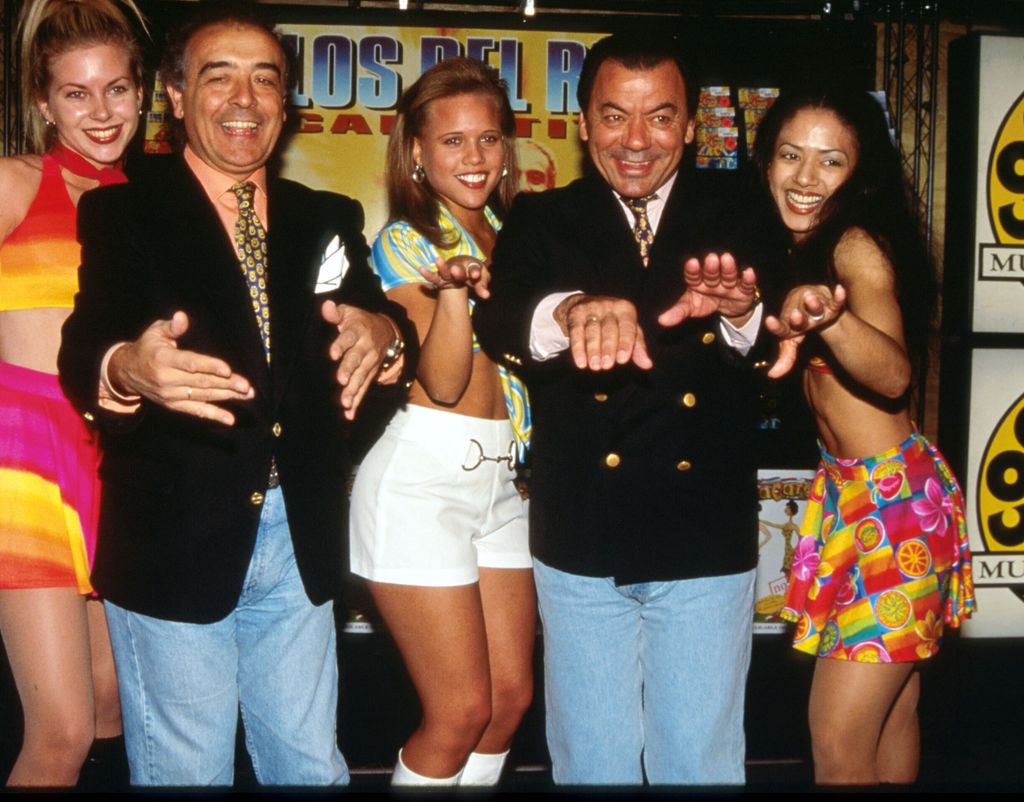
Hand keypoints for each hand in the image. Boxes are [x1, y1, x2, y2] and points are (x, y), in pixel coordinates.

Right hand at [108, 311, 253, 425]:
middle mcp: (167, 379)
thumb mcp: (155, 332)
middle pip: (201, 382)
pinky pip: (195, 411)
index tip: (228, 370)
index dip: (210, 367)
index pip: (190, 364)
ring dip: (226, 397)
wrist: (126, 372)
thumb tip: (182, 317)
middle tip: (246, 386)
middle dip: (226, 384)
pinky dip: (213, 415)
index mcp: (164, 359)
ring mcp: (170, 394)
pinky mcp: (173, 405)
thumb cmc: (147, 347)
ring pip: (203, 396)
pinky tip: (230, 419)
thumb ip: (171, 327)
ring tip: (247, 395)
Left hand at [321, 301, 396, 419]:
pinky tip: (349, 414)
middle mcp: (365, 348)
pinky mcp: (371, 374)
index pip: (348, 337)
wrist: (387, 331)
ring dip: (353, 390)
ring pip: (361, 377)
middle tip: (341, 381)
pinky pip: (364, 388)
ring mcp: (370, 363)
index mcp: (357, 331)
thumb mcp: (349, 312)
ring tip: (345, 403)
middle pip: (356, 360)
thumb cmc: (359, 322)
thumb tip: (326, 307)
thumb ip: (336, 313)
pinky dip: (358, 401)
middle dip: (349, 371)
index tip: (333, 354)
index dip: (341, 345)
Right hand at [418, 255, 491, 298]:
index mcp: (472, 266)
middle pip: (460, 270)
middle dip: (459, 271)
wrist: (461, 264)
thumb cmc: (472, 273)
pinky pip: (433, 277)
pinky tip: (421, 269)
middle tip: (455, 271)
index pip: (475, 269)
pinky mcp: (440, 277)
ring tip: (437, 260)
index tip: (475, 276)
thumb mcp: (480, 280)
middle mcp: (460, 267)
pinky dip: (428, 274)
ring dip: (443, 267)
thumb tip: (487, 296)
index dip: (475, 273)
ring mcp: (449, 272)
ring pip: (446, 271)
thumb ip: (483, 288)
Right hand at [554, 294, 651, 370]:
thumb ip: (637, 348)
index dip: (625, 344)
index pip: (627, 327)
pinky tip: (581, 362)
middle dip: (608, 348)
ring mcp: (591, 308)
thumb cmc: (612, 323)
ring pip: (592, 331)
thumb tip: (647, 365)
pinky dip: (578, 349)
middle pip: (609, 329)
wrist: (584, 305)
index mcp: (625, 309)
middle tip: (606, 366)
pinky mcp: (576, 313)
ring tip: (594, 366)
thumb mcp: (628, 332)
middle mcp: (609, 306)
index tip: (622, 360)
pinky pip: (576, 332)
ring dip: (593, 350)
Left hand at [658, 252, 758, 326]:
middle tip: (711, 258)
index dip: (693, 270)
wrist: (727, 309)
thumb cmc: (705, 302)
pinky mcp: (743, 290)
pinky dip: (747, 279)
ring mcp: (729, 284)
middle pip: (711, 274)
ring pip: (728, 276)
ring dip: (728, 268)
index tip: (691, 263)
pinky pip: (746, 285)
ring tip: (727, 259)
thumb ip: (677, 312)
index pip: (693, 276)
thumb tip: (661, 321)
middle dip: (711, 268)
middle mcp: (713, 280)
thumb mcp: (691, 308)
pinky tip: (748, 272)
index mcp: (697, 282)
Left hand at [764, 284, 846, 377]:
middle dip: (797, 319)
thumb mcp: (792, 342)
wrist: (813, 301)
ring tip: (811, 299)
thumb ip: (785, 359)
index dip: (776, 326)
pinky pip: (835, 301)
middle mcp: (800, 312)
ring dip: (814, 304)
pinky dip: (838, 297)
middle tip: (794, 315)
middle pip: (798, 318)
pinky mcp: (831, 302)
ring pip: (815, 306)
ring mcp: (814, 306)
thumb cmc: (800, 325)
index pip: (781, 328)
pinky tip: (840, 290)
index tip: (769, 320)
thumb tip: (772, 375)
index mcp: (787, 324)